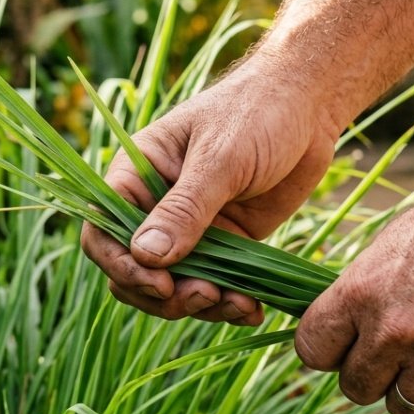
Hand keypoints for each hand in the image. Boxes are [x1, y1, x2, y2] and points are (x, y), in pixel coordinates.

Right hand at [81, 62, 341, 324]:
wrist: (310, 105)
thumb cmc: (257, 112)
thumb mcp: (220, 159)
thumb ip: (184, 209)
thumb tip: (145, 257)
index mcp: (136, 175)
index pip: (103, 231)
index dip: (121, 265)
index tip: (159, 284)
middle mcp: (156, 206)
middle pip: (134, 270)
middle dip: (164, 294)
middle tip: (206, 295)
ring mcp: (192, 228)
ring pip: (175, 286)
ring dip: (200, 304)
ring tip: (238, 304)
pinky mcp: (227, 242)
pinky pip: (215, 283)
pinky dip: (229, 302)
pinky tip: (252, 309)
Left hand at [294, 168, 413, 413]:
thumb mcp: (395, 243)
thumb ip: (364, 291)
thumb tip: (342, 327)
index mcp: (360, 292)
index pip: (312, 351)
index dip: (331, 352)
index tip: (350, 345)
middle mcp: (392, 331)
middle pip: (356, 388)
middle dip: (375, 375)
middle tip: (403, 354)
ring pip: (403, 407)